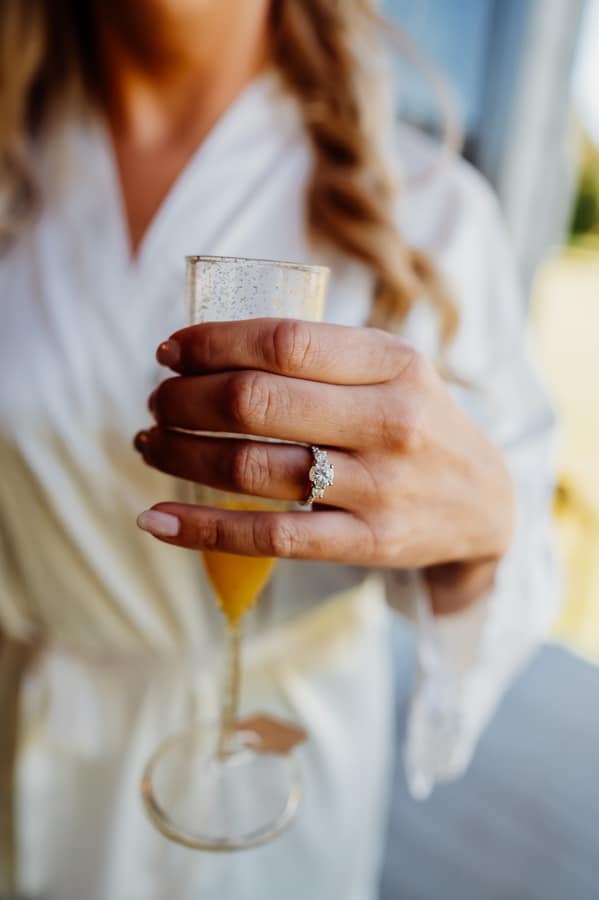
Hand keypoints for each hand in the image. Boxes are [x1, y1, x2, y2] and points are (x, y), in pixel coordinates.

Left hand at [135, 319, 513, 610]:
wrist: (483, 502)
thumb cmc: (418, 422)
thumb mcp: (394, 369)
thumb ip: (322, 354)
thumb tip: (208, 348)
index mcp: (394, 363)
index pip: (284, 342)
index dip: (212, 343)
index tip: (170, 352)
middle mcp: (390, 421)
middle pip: (256, 401)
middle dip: (184, 399)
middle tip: (157, 401)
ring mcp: (379, 487)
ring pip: (251, 467)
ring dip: (181, 453)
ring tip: (151, 444)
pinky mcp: (367, 542)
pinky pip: (268, 536)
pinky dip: (200, 528)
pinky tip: (155, 518)